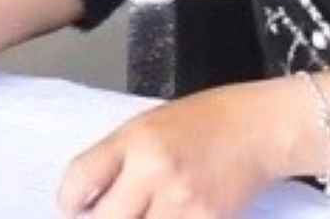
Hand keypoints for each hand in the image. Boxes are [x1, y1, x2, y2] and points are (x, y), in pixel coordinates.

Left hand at [58, 83, 283, 218]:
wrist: (261, 129)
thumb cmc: (206, 121)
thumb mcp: (152, 124)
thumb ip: (119, 158)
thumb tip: (88, 198)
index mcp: (135, 138)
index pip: (80, 178)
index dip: (69, 201)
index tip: (74, 208)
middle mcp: (153, 170)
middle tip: (104, 217)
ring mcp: (180, 201)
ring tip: (140, 213)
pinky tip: (164, 216)